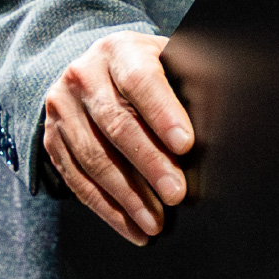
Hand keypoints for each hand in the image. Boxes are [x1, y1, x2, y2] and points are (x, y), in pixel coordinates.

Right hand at [41, 30, 192, 245]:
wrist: (91, 68)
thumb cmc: (145, 71)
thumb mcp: (166, 61)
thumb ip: (187, 81)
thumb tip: (226, 115)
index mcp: (119, 51)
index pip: (140, 82)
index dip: (163, 114)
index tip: (186, 145)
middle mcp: (83, 76)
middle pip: (116, 125)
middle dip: (149, 164)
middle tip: (176, 194)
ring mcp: (61, 108)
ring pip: (93, 158)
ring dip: (127, 196)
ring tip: (156, 222)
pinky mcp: (51, 139)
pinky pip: (76, 179)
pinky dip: (106, 208)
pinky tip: (132, 227)